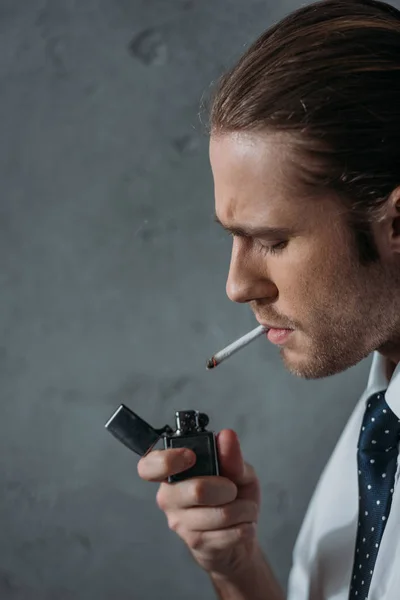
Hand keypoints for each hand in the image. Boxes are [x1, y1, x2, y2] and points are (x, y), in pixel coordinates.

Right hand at [137, 429, 260, 576]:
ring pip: (220, 514)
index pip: (149, 466)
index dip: (167, 460)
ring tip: (245, 509)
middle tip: (233, 489)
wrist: (239, 535)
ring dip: (244, 510)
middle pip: (197, 490)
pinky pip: (228, 534)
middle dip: (228, 488)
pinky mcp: (195, 543)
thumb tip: (227, 436)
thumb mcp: (238, 470)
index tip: (190, 457)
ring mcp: (180, 523)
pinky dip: (245, 527)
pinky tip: (242, 524)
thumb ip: (231, 456)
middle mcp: (169, 497)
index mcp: (173, 472)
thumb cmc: (233, 496)